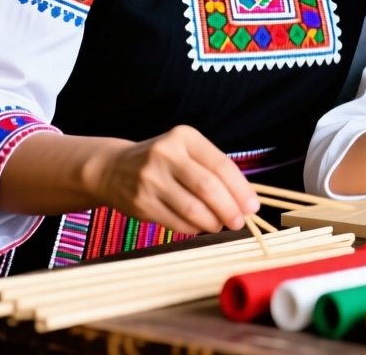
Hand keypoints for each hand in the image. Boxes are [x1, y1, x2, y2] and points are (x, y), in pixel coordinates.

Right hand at [89, 125, 257, 234]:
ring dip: (212, 222)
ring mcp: (150, 180)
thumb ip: (214, 170)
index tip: (252, 206)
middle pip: (207, 188)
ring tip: (220, 225)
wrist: (112, 169)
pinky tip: (199, 226)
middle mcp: (166, 155)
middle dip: (229, 209)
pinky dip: (193, 228)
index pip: (220, 165)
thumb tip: (245, 202)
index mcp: (184, 138)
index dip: (240, 189)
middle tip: (239, 222)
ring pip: (192, 209)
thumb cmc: (163, 161)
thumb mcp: (187, 151)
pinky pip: (175, 222)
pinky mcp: (140, 203)